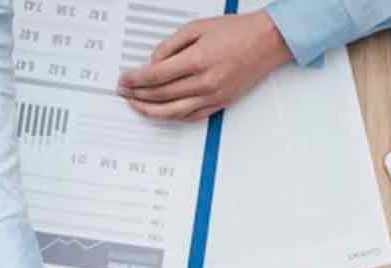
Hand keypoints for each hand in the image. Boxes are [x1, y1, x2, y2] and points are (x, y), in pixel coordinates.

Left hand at [117, 12, 292, 121]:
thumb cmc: (236, 32)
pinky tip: (161, 112)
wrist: (266, 41)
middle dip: (137, 95)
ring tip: (136, 106)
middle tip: (124, 92)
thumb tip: (153, 62)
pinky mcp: (220, 103)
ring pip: (173, 111)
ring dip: (150, 110)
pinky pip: (190, 116)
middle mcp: (204, 82)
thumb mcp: (197, 28)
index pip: (155, 75)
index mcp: (197, 60)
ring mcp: (212, 96)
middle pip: (160, 95)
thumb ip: (170, 46)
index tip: (124, 80)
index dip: (135, 80)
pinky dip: (172, 116)